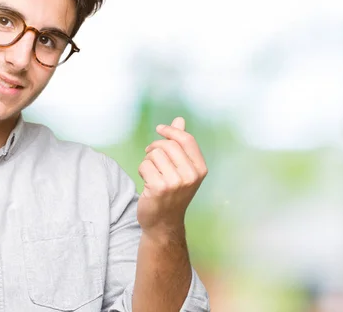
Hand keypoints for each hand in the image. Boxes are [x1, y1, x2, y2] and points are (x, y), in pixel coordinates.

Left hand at [136, 117, 207, 241]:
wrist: (164, 223)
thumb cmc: (172, 193)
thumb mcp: (181, 169)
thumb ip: (181, 144)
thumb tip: (180, 120)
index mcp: (200, 169)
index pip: (187, 140)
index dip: (171, 130)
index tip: (160, 129)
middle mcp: (191, 176)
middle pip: (168, 145)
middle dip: (155, 147)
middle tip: (150, 155)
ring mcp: (175, 183)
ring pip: (154, 154)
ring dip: (148, 161)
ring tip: (151, 173)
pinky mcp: (159, 188)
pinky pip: (144, 165)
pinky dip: (142, 171)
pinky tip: (147, 182)